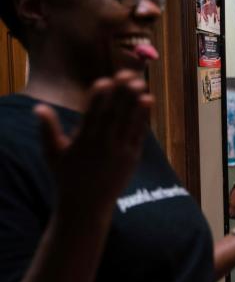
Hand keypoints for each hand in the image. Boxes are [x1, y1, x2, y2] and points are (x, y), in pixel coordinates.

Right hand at [35, 71, 152, 215]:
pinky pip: (139, 134)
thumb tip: (39, 107)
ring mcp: (120, 152)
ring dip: (135, 102)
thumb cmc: (67, 178)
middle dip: (121, 94)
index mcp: (83, 142)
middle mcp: (103, 146)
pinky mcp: (132, 158)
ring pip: (129, 123)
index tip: (104, 80)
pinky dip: (143, 118)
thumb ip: (47, 130)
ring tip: (141, 83)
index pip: (92, 116)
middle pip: (114, 115)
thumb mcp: (52, 155)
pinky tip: (148, 101)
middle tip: (128, 74)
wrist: (86, 207)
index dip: (99, 98)